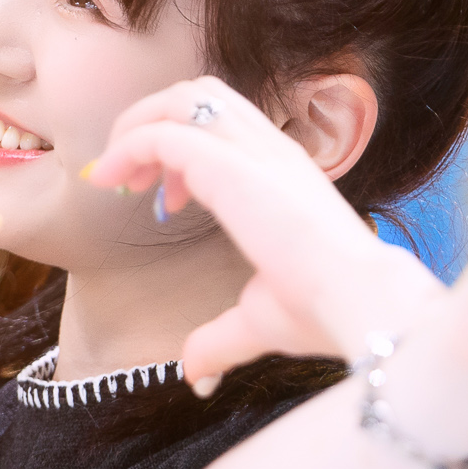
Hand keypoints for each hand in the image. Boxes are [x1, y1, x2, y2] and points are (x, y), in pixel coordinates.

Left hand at [84, 77, 443, 388]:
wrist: (357, 304)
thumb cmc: (324, 310)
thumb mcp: (258, 322)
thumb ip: (219, 339)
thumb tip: (196, 374)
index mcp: (284, 172)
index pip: (225, 123)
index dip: (181, 150)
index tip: (163, 201)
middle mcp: (271, 151)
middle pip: (201, 94)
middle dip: (154, 123)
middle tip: (133, 184)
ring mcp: (253, 153)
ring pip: (181, 98)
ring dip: (137, 126)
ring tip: (117, 177)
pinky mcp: (230, 167)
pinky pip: (163, 135)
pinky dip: (127, 149)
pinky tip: (109, 182)